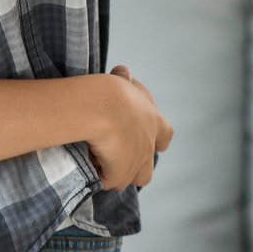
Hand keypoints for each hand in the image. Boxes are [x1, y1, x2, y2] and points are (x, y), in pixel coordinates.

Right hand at [84, 65, 173, 190]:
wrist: (104, 107)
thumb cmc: (112, 90)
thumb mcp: (120, 80)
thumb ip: (123, 79)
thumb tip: (123, 72)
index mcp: (153, 120)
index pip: (165, 134)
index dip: (159, 140)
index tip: (156, 144)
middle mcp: (149, 145)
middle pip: (147, 170)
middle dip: (134, 167)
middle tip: (116, 158)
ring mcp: (137, 163)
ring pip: (131, 179)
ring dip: (117, 174)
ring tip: (99, 163)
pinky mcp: (120, 174)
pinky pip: (108, 181)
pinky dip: (99, 176)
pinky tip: (87, 165)